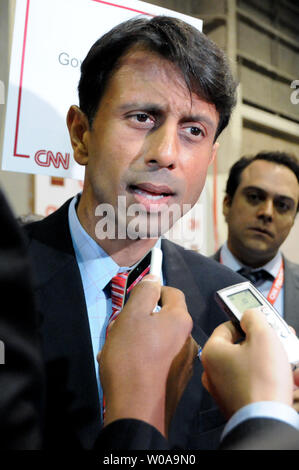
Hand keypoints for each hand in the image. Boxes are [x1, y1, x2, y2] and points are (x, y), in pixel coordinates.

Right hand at [98, 275, 195, 436]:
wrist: (137, 410)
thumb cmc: (131, 357)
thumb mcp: (131, 316)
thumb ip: (144, 292)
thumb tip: (155, 278)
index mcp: (180, 319)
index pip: (172, 292)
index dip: (155, 290)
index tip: (138, 297)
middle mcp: (189, 339)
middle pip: (165, 318)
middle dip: (143, 318)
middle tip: (121, 327)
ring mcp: (185, 362)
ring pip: (161, 340)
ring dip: (142, 339)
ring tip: (120, 350)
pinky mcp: (177, 381)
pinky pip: (161, 360)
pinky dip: (147, 358)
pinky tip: (129, 367)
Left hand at [201, 308, 292, 418]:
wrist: (266, 420)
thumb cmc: (261, 382)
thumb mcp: (263, 336)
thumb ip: (254, 318)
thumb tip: (249, 314)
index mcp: (212, 352)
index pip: (226, 327)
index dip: (246, 322)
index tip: (259, 321)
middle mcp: (212, 371)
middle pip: (239, 346)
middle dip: (262, 341)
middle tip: (277, 338)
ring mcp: (223, 388)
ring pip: (247, 364)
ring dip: (267, 358)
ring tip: (285, 357)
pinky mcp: (236, 401)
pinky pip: (251, 381)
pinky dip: (265, 376)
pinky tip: (282, 376)